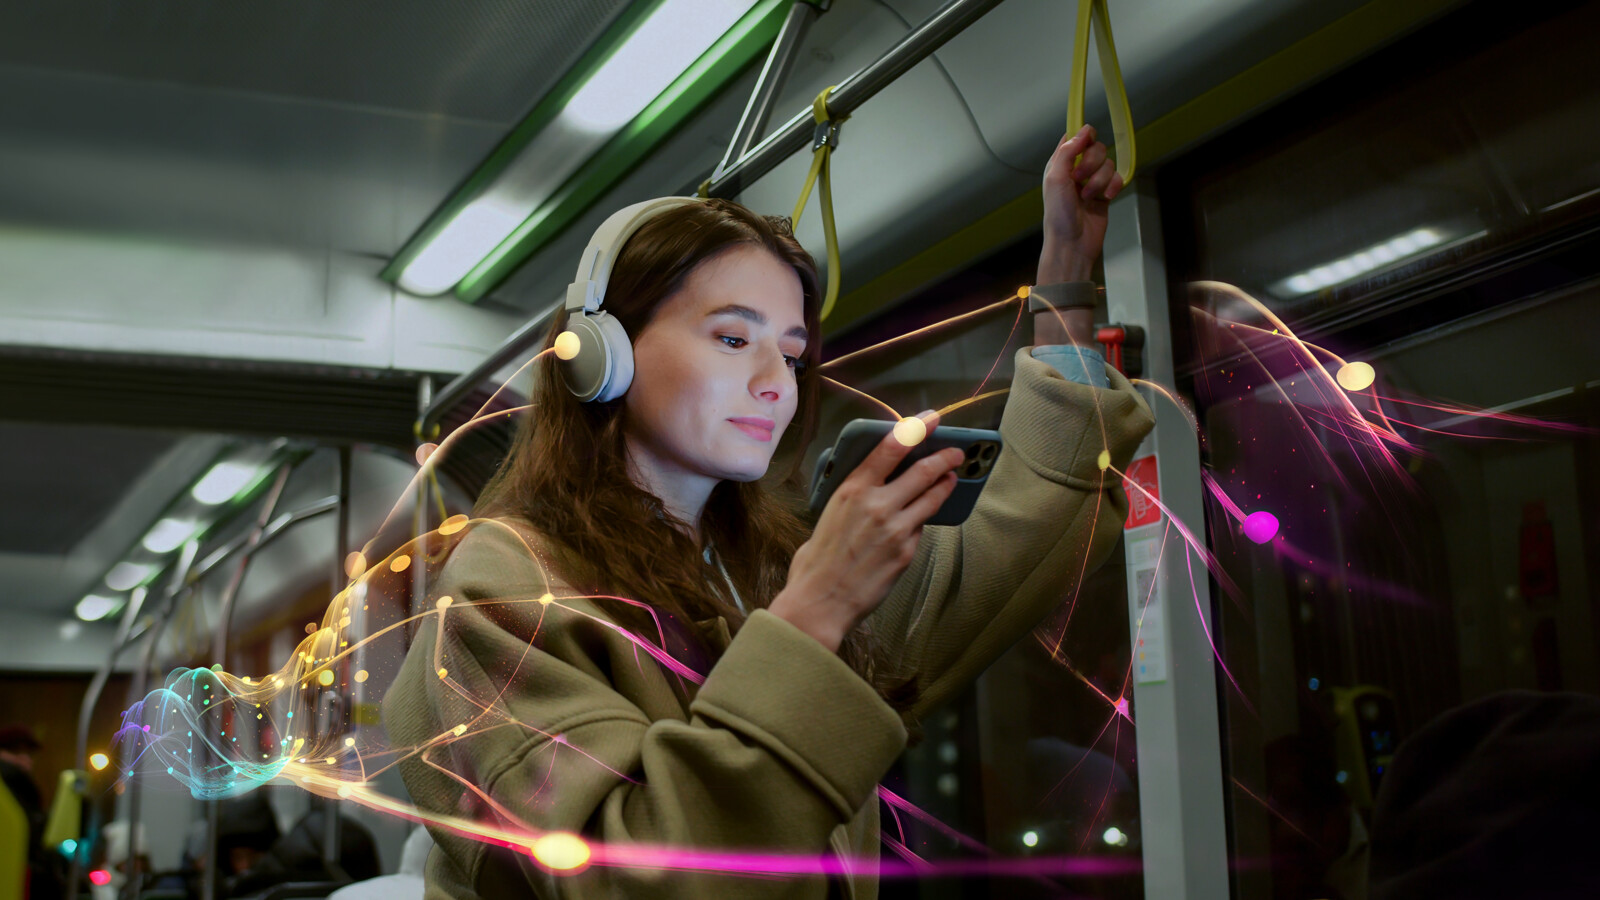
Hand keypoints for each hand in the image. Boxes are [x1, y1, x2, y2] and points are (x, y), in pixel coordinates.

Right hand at [770, 412, 964, 650]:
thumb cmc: (816, 561)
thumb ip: (854, 499)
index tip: (931, 419)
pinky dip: (923, 519)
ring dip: (945, 484)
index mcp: (853, 489)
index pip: (892, 447)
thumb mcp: (829, 514)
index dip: (917, 428)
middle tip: (955, 452)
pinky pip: (921, 527)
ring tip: (952, 477)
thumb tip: (870, 489)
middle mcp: (878, 504)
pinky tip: (923, 516)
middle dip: (944, 457)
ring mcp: (896, 528)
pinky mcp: (906, 552)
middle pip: (922, 470)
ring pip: (931, 497)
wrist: (821, 601)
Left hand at [1039, 124, 1123, 283]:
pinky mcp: (1105, 192)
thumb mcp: (1056, 178)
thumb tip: (1084, 130)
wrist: (1072, 243)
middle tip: (1080, 179)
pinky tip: (1107, 198)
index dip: (1083, 137)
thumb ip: (1068, 152)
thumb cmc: (1058, 214)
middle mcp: (1076, 170)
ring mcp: (1092, 181)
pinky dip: (1113, 186)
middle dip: (1092, 163)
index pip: (1075, 137)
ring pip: (1108, 163)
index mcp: (1060, 164)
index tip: (1086, 144)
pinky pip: (1117, 178)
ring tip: (1088, 197)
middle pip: (1096, 147)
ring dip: (1100, 180)